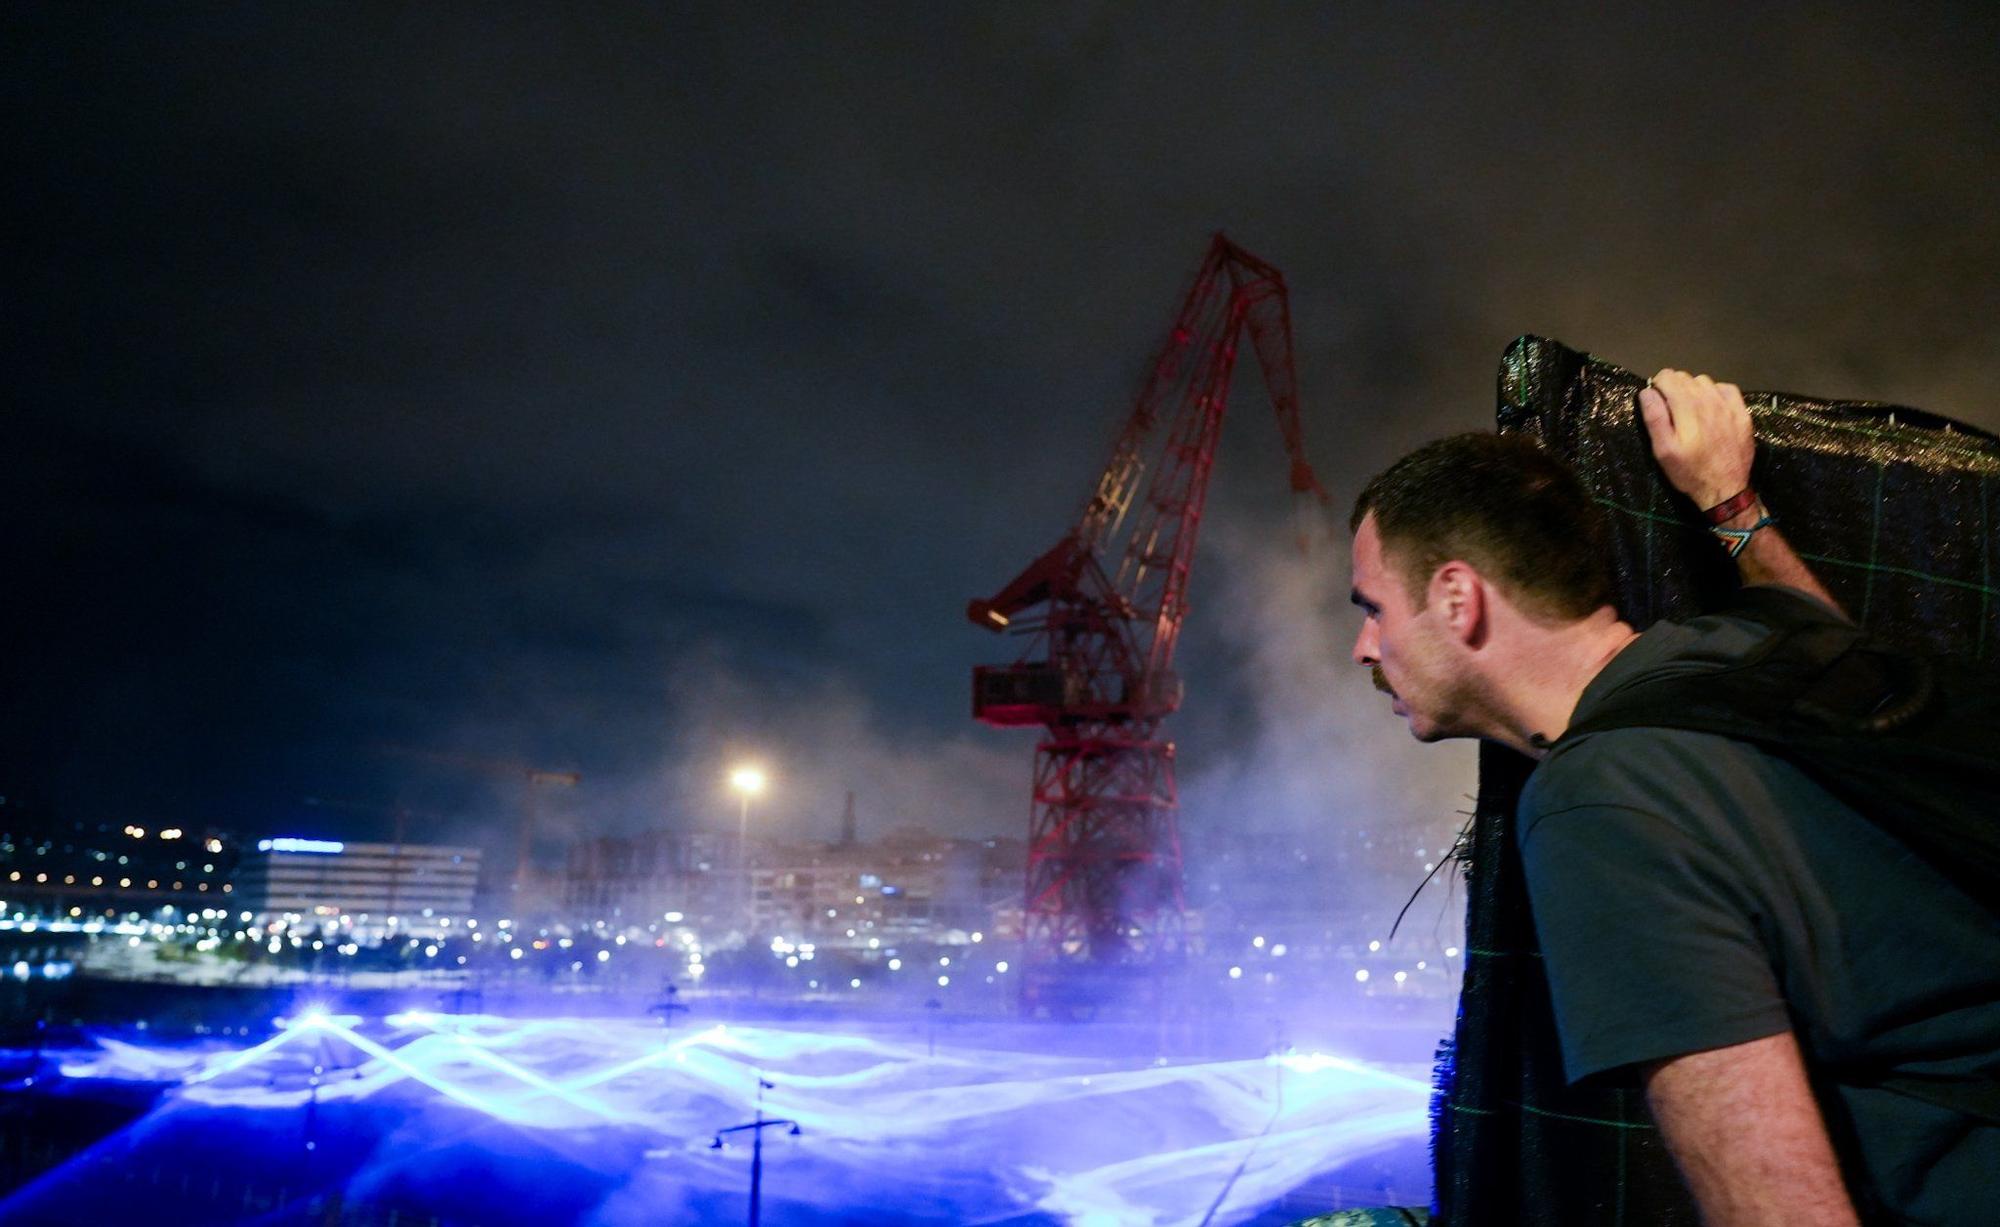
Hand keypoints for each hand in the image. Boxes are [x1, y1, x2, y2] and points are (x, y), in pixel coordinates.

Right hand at [1639, 368, 1754, 509]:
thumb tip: (1647, 392)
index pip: (1668, 377)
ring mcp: (1728, 406)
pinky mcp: (1741, 412)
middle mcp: (1708, 401)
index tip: (1656, 399)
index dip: (1658, 385)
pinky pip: (1726, 388)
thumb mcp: (1663, 450)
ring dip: (1693, 389)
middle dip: (1673, 387)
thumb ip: (1655, 418)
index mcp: (1687, 408)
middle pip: (1685, 377)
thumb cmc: (1689, 472)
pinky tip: (1710, 406)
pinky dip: (1715, 392)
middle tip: (1670, 408)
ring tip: (1689, 408)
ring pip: (1705, 381)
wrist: (1726, 488)